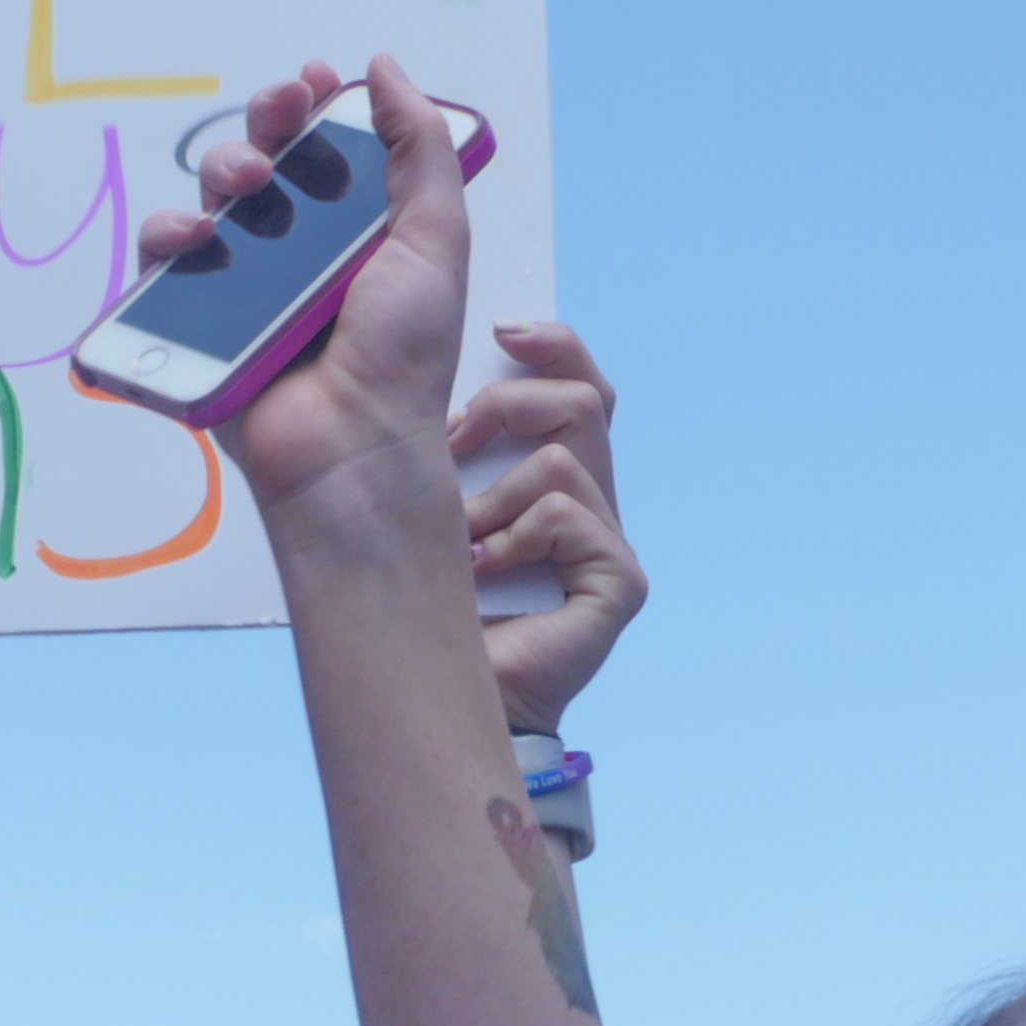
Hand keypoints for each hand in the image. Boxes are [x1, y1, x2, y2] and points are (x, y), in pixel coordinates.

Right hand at [135, 58, 471, 527]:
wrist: (354, 445)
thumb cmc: (405, 355)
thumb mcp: (436, 238)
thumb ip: (421, 149)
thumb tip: (386, 67)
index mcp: (358, 234)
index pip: (326, 150)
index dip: (315, 106)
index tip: (318, 79)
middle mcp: (301, 254)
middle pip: (265, 159)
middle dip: (266, 120)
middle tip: (281, 113)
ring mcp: (247, 286)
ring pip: (213, 199)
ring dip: (222, 166)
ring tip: (248, 183)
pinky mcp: (199, 320)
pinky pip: (166, 260)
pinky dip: (169, 232)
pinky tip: (195, 234)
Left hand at [453, 323, 645, 732]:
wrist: (437, 696)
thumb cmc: (424, 604)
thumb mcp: (422, 498)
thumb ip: (437, 440)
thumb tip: (407, 373)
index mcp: (553, 479)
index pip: (580, 384)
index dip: (555, 345)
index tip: (504, 330)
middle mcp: (591, 506)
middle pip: (589, 399)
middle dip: (512, 403)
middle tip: (457, 439)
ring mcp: (610, 545)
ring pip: (566, 456)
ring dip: (491, 496)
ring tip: (459, 545)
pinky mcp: (618, 580)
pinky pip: (564, 513)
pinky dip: (512, 539)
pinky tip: (484, 576)